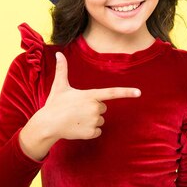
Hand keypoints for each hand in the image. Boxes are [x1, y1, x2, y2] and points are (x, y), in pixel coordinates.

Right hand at [20, 52, 140, 159]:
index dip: (126, 92)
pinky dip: (89, 131)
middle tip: (78, 110)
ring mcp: (93, 121)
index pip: (112, 93)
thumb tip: (58, 53)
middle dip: (93, 109)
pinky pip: (97, 131)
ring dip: (91, 120)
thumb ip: (62, 70)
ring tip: (76, 119)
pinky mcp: (91, 133)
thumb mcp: (60, 86)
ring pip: (100, 120)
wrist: (48, 124)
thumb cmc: (55, 104)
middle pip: (103, 108)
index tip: (139, 92)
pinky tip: (78, 128)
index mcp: (90, 95)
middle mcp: (94, 108)